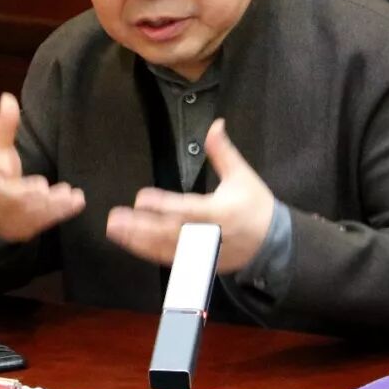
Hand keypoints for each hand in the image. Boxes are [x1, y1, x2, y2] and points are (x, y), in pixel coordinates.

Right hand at [0, 92, 84, 241]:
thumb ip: (4, 126)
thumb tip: (8, 97)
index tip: (1, 166)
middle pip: (8, 200)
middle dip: (26, 194)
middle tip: (43, 187)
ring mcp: (7, 219)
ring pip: (28, 214)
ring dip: (50, 205)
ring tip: (70, 194)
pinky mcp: (23, 229)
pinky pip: (42, 223)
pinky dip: (60, 213)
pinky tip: (76, 201)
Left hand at [105, 119, 274, 272]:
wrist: (273, 244)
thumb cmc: (256, 206)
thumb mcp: (242, 175)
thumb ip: (223, 152)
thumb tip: (215, 125)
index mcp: (220, 211)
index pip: (187, 208)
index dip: (163, 205)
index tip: (140, 199)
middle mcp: (209, 235)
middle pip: (170, 232)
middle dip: (141, 227)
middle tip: (115, 219)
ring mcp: (203, 252)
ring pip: (166, 249)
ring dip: (138, 241)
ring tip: (115, 231)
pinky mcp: (199, 263)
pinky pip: (171, 260)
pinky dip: (149, 253)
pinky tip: (130, 243)